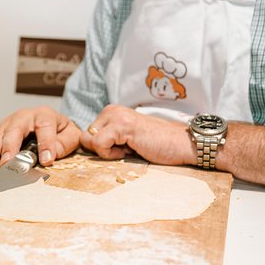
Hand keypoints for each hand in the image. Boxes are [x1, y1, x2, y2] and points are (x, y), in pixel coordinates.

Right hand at [0, 106, 80, 165]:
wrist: (54, 122)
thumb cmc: (62, 132)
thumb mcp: (71, 136)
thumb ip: (64, 144)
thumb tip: (49, 156)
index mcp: (45, 115)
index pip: (46, 128)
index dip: (46, 144)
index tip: (46, 161)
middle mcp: (26, 115)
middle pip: (16, 129)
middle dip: (11, 146)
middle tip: (7, 163)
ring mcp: (12, 120)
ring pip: (1, 132)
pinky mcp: (3, 127)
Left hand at [79, 104, 193, 164]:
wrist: (181, 144)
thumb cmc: (155, 146)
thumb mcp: (125, 140)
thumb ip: (107, 140)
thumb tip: (85, 147)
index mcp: (110, 113)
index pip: (86, 134)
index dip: (100, 148)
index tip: (121, 149)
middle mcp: (110, 110)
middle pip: (84, 137)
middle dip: (101, 150)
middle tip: (125, 150)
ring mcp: (115, 116)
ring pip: (88, 140)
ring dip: (106, 152)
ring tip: (128, 149)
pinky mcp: (121, 125)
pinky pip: (98, 144)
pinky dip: (111, 154)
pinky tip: (130, 150)